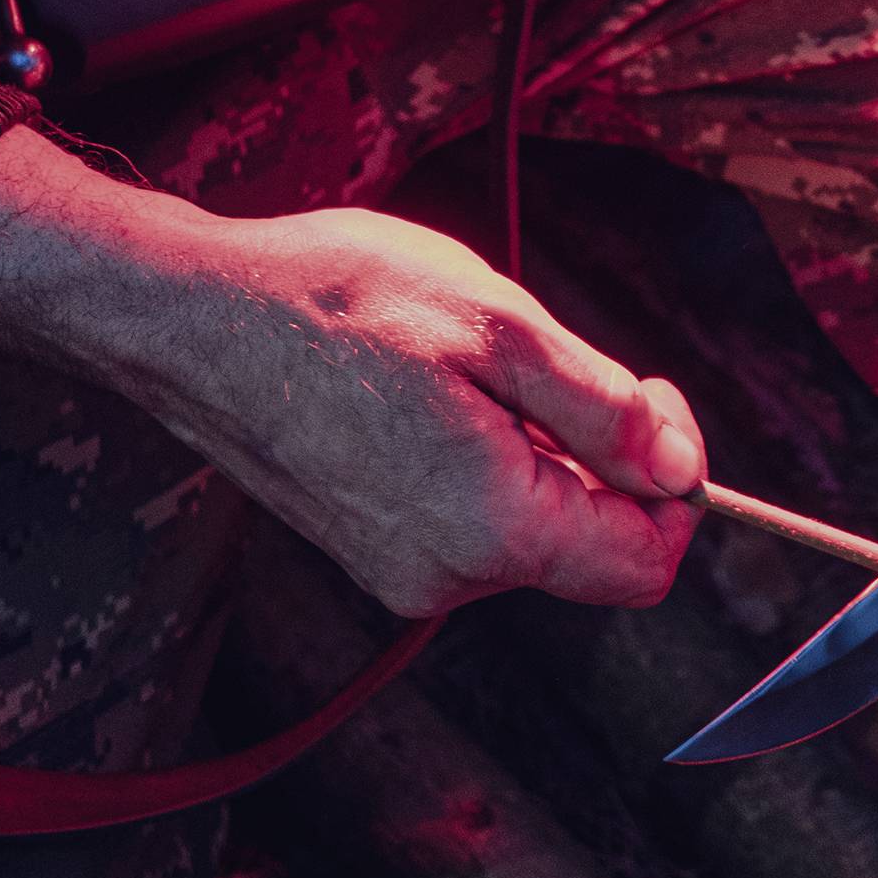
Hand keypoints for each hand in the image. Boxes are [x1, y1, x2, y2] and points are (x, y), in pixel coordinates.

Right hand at [0, 128, 705, 615]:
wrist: (197, 314)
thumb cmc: (336, 300)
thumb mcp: (499, 326)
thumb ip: (603, 409)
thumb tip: (680, 468)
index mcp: (491, 526)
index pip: (644, 561)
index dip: (674, 480)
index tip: (643, 397)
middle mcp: (447, 576)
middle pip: (588, 545)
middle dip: (596, 454)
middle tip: (539, 358)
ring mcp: (400, 570)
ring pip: (529, 527)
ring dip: (533, 450)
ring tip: (463, 366)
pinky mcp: (371, 548)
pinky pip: (471, 522)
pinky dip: (482, 460)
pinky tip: (427, 391)